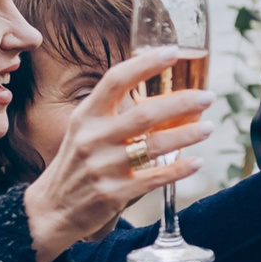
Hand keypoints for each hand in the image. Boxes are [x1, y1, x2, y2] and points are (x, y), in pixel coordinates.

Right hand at [21, 49, 209, 261]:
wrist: (52, 209)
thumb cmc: (78, 163)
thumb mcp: (86, 130)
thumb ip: (115, 112)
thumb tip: (164, 94)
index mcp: (86, 116)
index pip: (116, 80)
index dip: (145, 64)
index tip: (174, 52)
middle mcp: (92, 138)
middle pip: (144, 114)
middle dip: (182, 103)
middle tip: (209, 96)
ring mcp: (102, 167)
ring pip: (154, 146)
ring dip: (186, 135)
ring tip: (209, 127)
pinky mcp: (113, 194)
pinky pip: (154, 178)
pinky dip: (178, 170)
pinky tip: (197, 162)